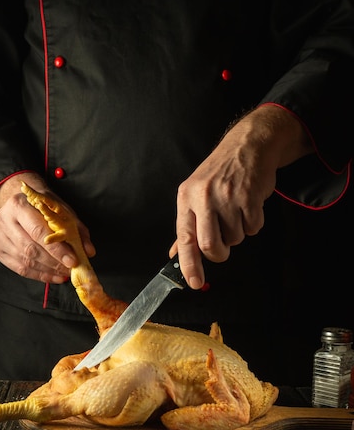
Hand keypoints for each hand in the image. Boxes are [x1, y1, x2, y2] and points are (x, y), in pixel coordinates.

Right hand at [0, 174, 95, 282]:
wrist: (19, 201)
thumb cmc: (43, 206)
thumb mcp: (61, 210)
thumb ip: (76, 229)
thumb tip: (89, 251)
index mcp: (19, 204)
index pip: (38, 231)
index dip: (56, 249)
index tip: (72, 261)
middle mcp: (3, 219)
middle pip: (30, 248)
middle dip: (53, 263)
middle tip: (70, 269)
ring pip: (24, 260)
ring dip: (48, 271)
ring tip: (64, 273)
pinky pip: (19, 268)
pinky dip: (39, 275)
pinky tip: (53, 276)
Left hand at [171, 105, 311, 288]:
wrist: (247, 146)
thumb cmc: (219, 173)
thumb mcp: (195, 194)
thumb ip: (187, 227)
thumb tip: (175, 255)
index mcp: (186, 198)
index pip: (184, 239)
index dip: (189, 265)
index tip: (194, 283)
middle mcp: (204, 197)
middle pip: (210, 246)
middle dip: (219, 254)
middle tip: (222, 248)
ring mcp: (227, 197)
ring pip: (235, 238)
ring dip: (238, 233)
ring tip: (236, 211)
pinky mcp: (249, 197)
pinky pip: (253, 228)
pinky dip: (253, 223)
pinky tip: (249, 206)